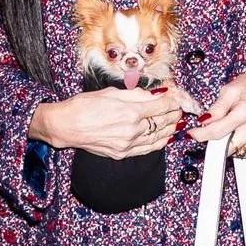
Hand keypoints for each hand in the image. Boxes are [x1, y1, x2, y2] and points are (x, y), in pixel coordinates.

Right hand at [30, 86, 189, 158]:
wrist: (67, 126)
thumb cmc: (85, 106)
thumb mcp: (112, 92)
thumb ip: (137, 94)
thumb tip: (154, 93)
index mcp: (130, 111)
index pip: (161, 106)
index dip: (172, 101)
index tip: (176, 98)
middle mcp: (132, 130)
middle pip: (163, 121)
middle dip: (174, 114)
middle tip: (179, 108)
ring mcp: (128, 144)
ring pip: (158, 137)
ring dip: (170, 128)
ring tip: (176, 122)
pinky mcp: (122, 153)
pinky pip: (148, 149)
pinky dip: (159, 142)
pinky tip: (164, 137)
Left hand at [185, 74, 245, 157]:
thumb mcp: (229, 90)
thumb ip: (216, 108)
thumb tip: (204, 121)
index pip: (218, 131)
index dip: (201, 134)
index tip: (193, 134)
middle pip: (225, 145)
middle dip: (213, 140)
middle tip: (210, 130)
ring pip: (234, 151)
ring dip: (226, 144)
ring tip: (229, 127)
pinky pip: (244, 154)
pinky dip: (238, 147)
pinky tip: (239, 134)